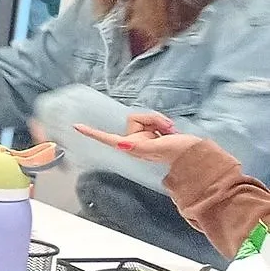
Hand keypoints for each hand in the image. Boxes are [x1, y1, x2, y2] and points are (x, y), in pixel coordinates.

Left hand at [74, 111, 224, 175]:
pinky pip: (153, 118)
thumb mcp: (156, 148)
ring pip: (145, 117)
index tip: (77, 127)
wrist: (193, 152)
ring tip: (170, 130)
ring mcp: (143, 136)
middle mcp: (133, 141)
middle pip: (135, 118)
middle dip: (151, 119)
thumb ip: (138, 145)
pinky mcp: (152, 131)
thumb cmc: (176, 153)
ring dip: (159, 121)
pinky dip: (162, 122)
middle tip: (166, 129)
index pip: (108, 138)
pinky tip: (170, 130)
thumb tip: (121, 144)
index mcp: (130, 147)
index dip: (93, 133)